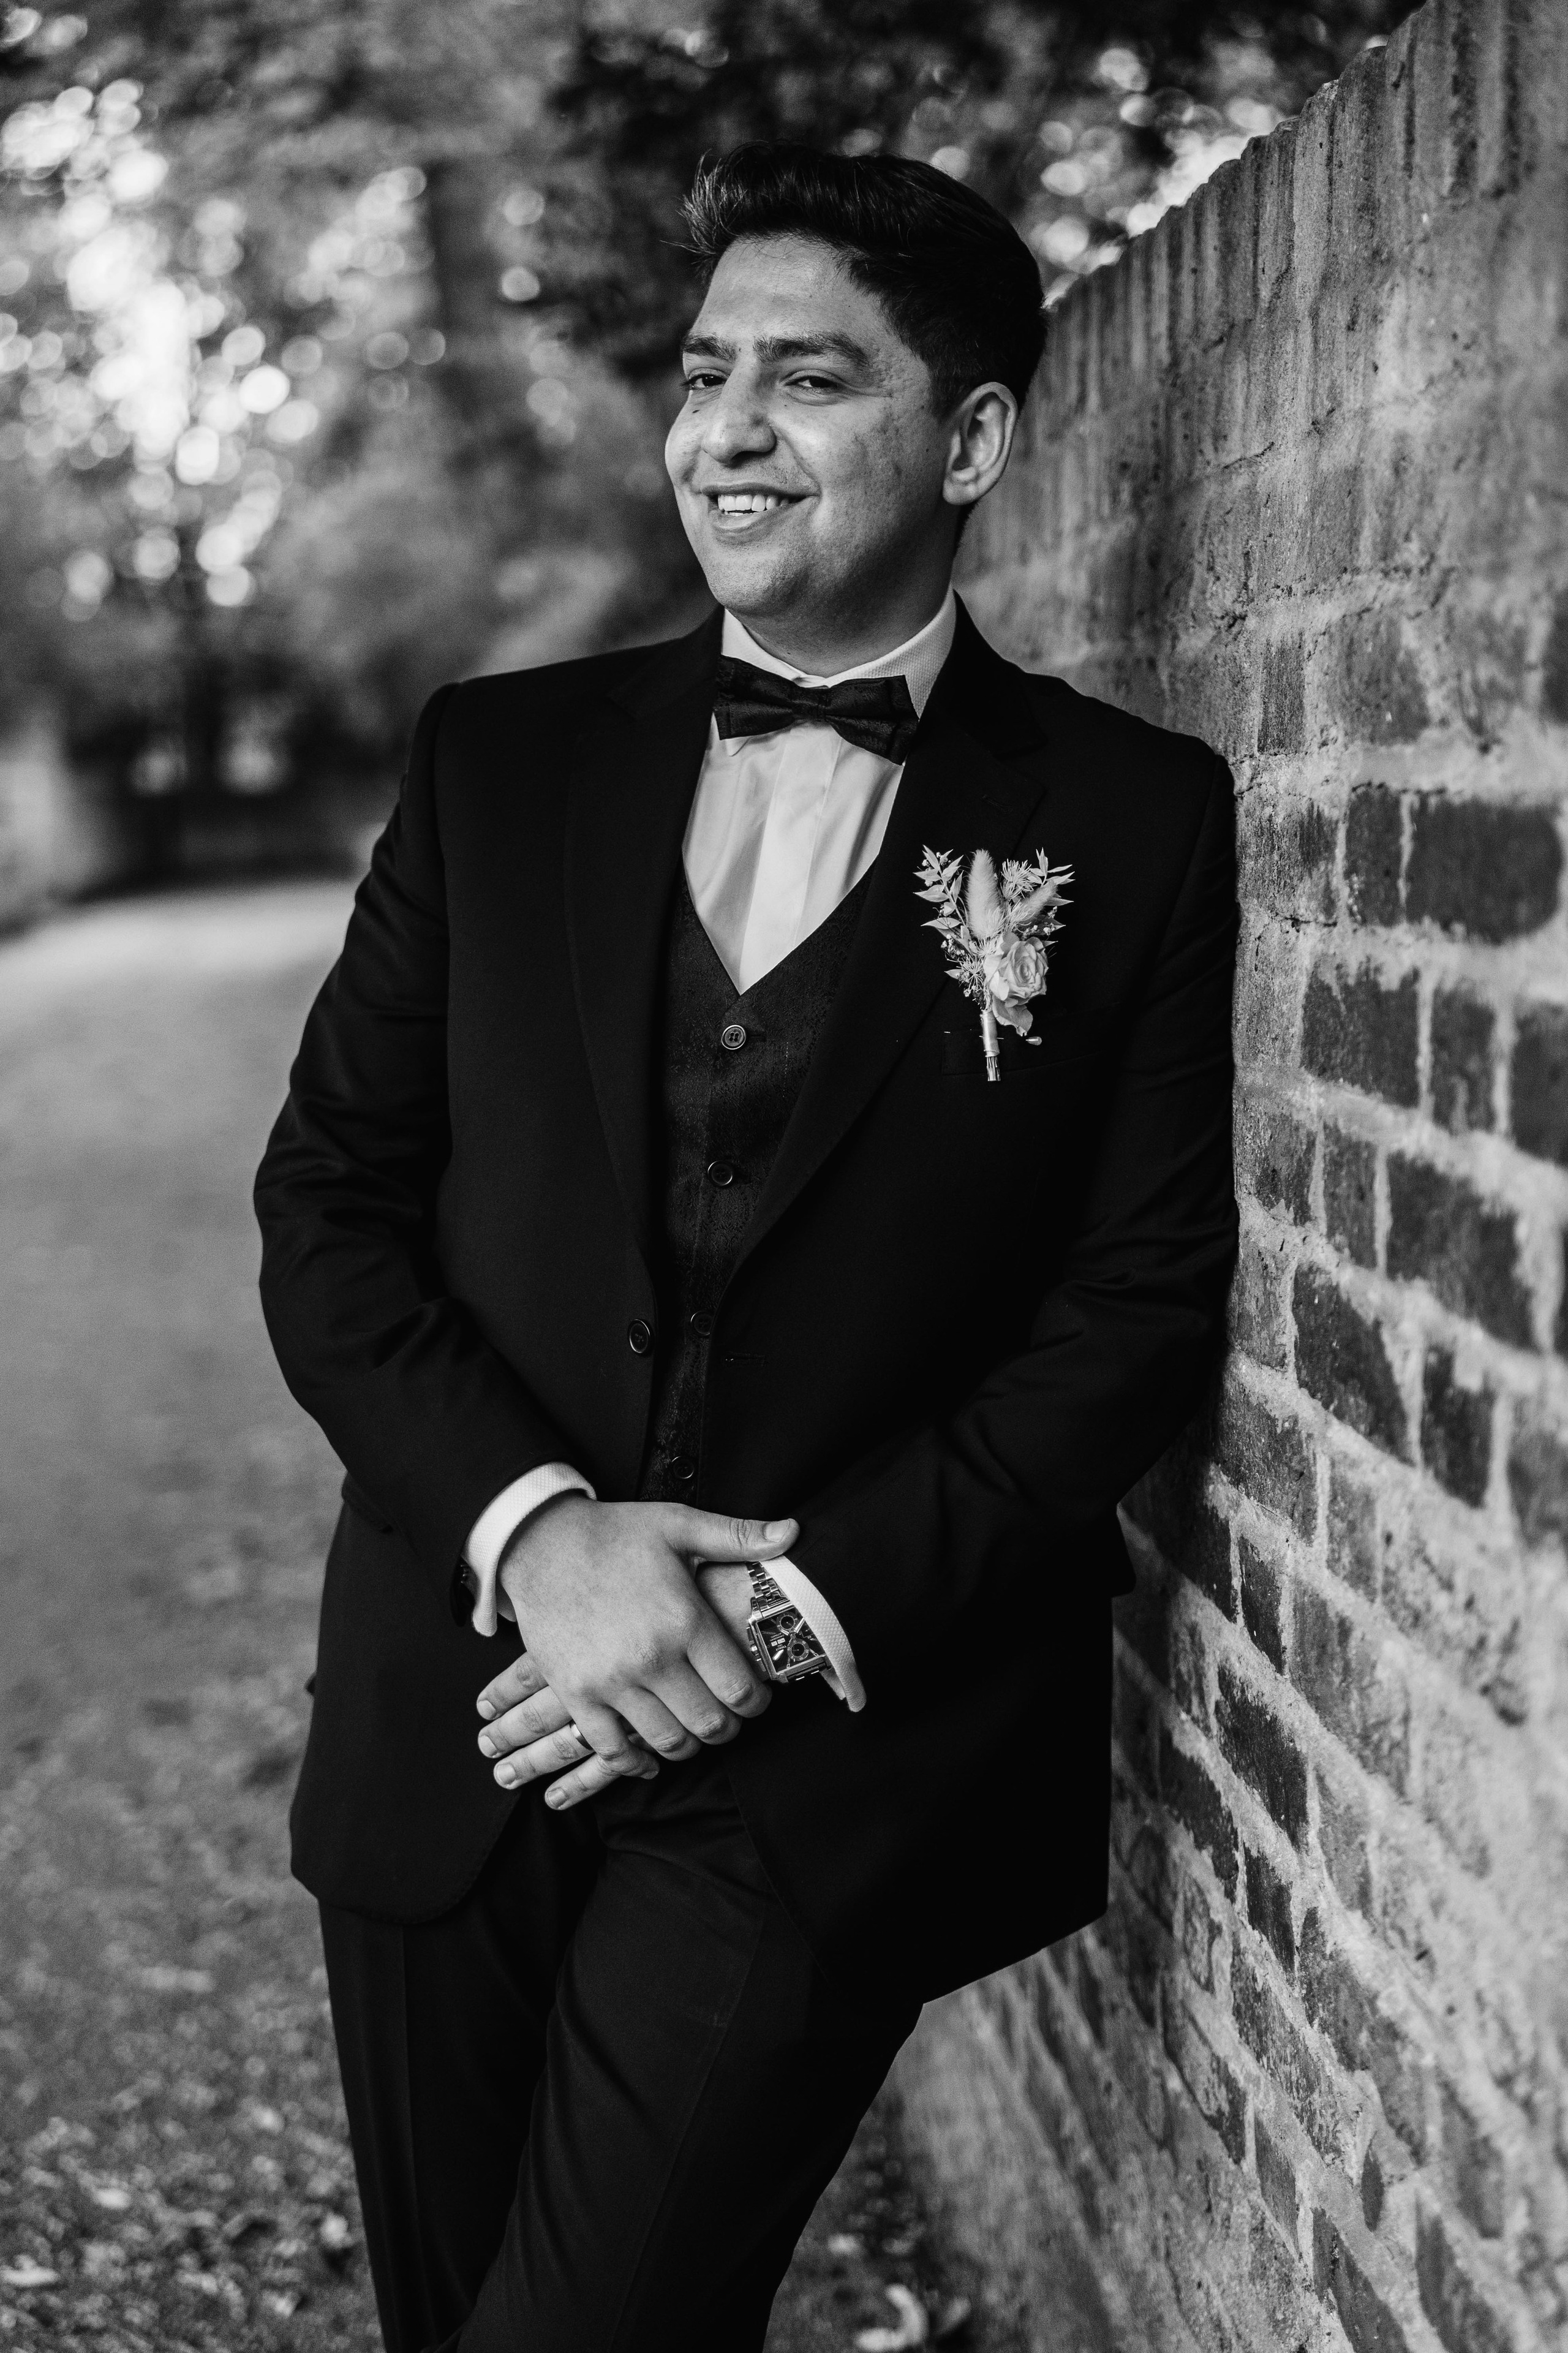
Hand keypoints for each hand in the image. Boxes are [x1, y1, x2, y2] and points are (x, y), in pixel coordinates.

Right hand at [478, 1502, 791, 1808]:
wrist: (539, 1542)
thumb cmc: (614, 1533)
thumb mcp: (679, 1524)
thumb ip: (738, 1536)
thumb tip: (792, 1535)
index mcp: (685, 1620)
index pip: (741, 1688)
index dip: (758, 1702)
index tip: (756, 1698)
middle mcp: (652, 1657)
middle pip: (710, 1724)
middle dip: (728, 1729)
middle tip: (729, 1719)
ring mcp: (612, 1680)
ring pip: (668, 1742)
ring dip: (688, 1746)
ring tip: (693, 1731)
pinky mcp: (576, 1693)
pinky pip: (611, 1750)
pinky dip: (635, 1763)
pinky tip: (648, 1758)